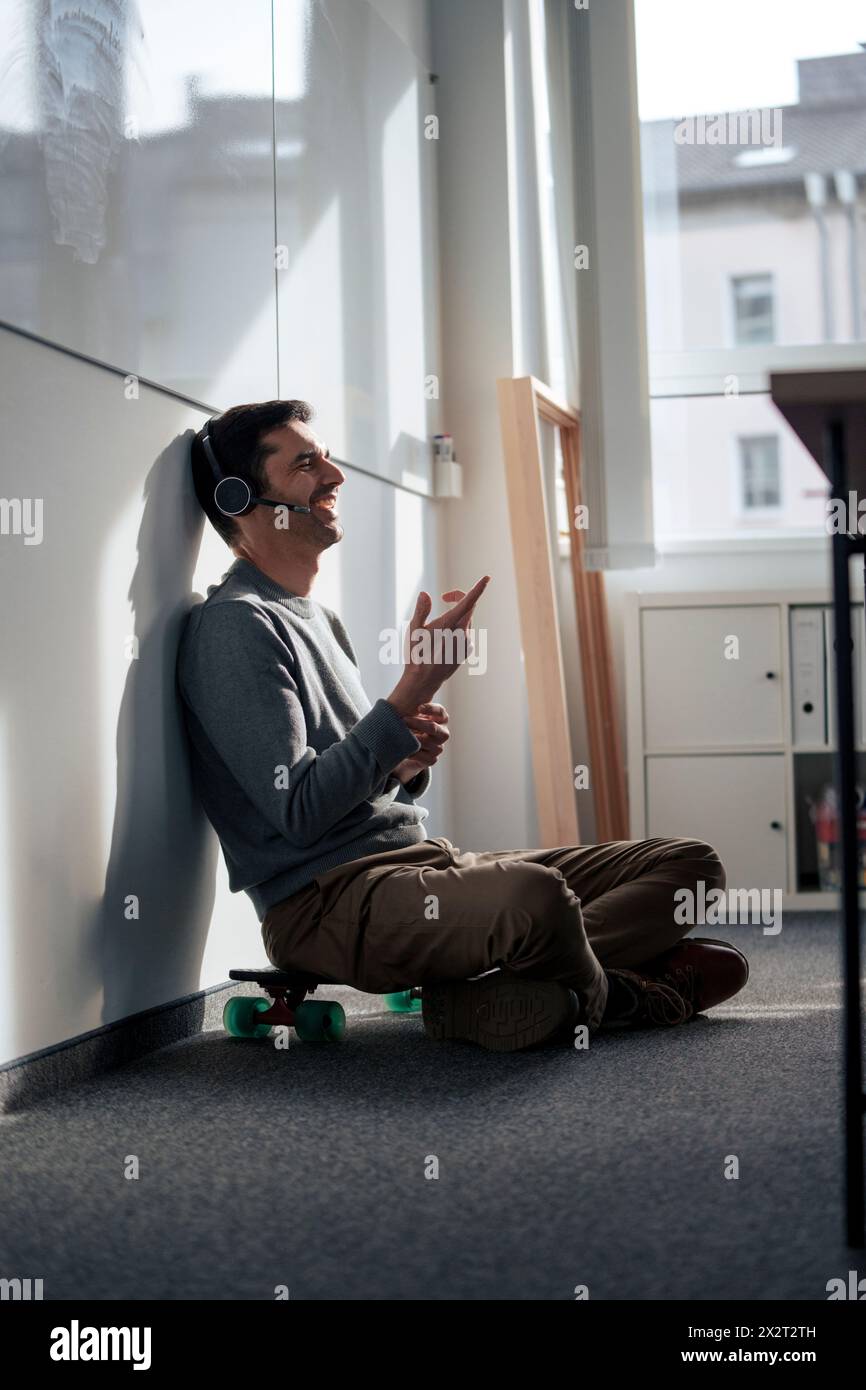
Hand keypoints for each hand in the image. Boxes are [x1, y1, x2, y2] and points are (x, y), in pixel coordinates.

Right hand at [387, 578, 489, 713]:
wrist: (423, 680)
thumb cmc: (416, 654)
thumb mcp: (413, 630)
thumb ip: (421, 610)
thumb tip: (425, 594)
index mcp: (450, 625)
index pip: (468, 602)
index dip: (478, 588)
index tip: (487, 578)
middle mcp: (462, 634)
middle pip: (469, 607)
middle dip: (459, 598)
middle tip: (444, 597)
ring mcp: (466, 643)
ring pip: (467, 620)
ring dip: (457, 614)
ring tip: (438, 626)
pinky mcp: (466, 651)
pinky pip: (466, 632)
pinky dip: (457, 628)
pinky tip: (443, 639)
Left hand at [392, 703, 449, 781]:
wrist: (402, 747)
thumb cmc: (407, 726)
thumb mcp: (409, 714)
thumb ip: (410, 708)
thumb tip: (404, 699)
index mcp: (440, 718)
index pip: (440, 712)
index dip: (431, 709)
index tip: (419, 707)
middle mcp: (442, 732)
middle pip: (434, 728)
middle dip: (418, 724)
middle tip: (404, 720)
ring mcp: (439, 746)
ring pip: (431, 744)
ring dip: (416, 740)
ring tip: (403, 737)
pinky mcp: (432, 759)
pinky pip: (427, 758)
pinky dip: (415, 754)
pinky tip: (406, 751)